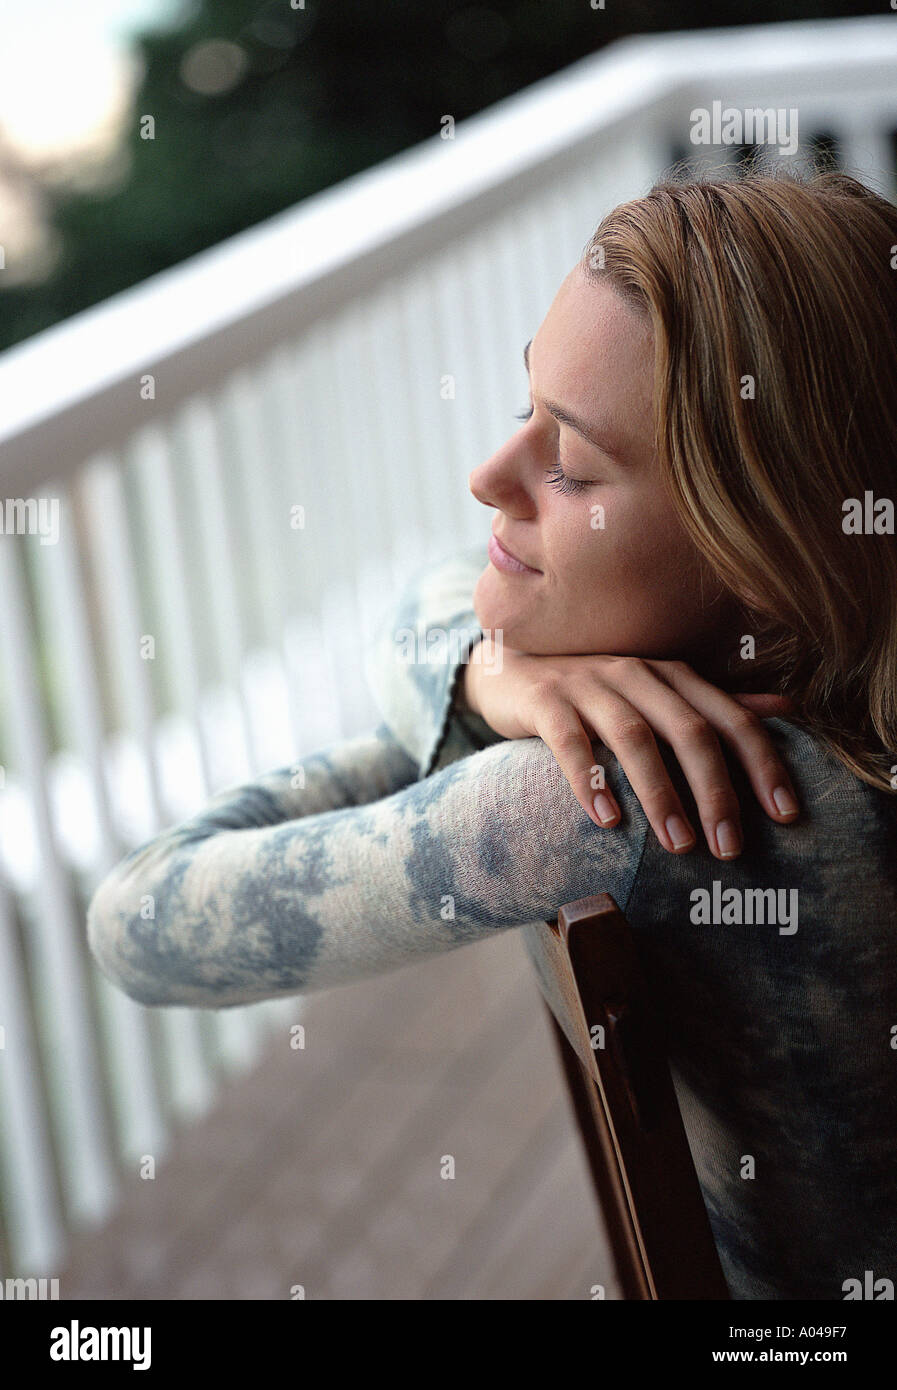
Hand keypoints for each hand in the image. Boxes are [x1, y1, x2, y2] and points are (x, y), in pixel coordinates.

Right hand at [460, 643, 799, 860]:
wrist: (511, 667)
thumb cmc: (594, 693)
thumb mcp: (657, 694)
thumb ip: (715, 706)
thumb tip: (787, 709)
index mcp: (673, 676)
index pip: (731, 719)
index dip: (763, 764)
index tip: (787, 814)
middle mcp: (638, 674)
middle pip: (689, 730)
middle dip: (715, 791)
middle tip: (729, 848)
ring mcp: (589, 684)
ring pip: (634, 736)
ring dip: (660, 792)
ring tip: (678, 843)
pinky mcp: (545, 700)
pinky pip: (569, 740)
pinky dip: (589, 779)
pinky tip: (607, 820)